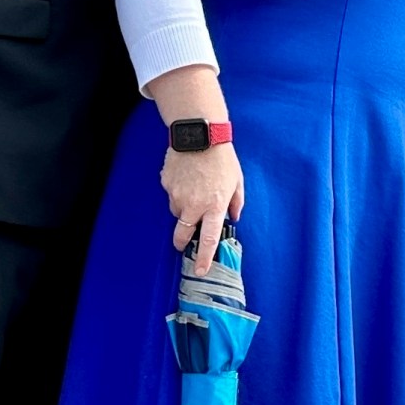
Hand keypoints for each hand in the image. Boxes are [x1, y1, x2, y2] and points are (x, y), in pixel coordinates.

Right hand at [162, 142, 244, 271]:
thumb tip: (234, 217)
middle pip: (183, 234)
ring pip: (176, 213)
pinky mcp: (166, 185)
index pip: (209, 239)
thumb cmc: (221, 157)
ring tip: (194, 189)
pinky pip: (170, 195)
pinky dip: (177, 191)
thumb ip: (236, 202)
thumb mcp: (237, 180)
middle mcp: (194, 205)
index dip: (204, 257)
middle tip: (183, 244)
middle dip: (182, 242)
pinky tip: (186, 177)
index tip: (200, 270)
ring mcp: (177, 195)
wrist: (199, 135)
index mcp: (215, 206)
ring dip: (183, 209)